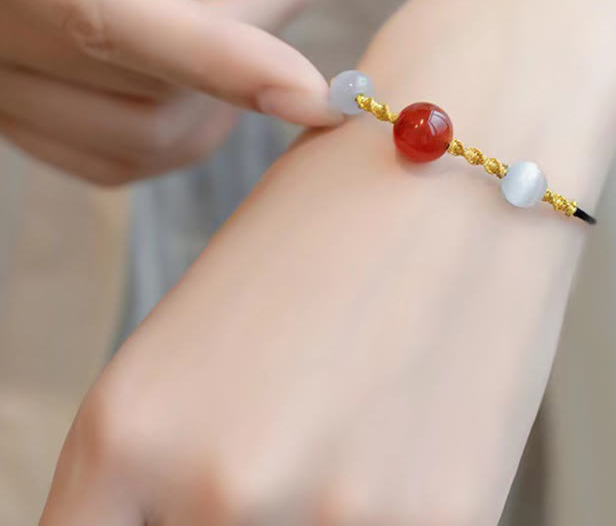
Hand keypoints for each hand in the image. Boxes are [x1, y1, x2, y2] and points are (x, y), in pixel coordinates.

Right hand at [0, 0, 360, 182]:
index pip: (103, 18)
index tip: (317, 95)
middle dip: (257, 22)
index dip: (221, 61)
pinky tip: (199, 24)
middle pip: (147, 81)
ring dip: (227, 78)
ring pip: (142, 136)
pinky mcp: (14, 93)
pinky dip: (189, 107)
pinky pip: (119, 145)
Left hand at [39, 0, 613, 525]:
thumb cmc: (333, 216)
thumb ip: (179, 446)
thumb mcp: (207, 326)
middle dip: (246, 509)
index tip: (172, 515)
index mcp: (128, 425)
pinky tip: (415, 423)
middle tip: (298, 423)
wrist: (465, 149)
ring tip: (363, 416)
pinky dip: (397, 504)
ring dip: (324, 507)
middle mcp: (215, 484)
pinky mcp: (445, 518)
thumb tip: (190, 514)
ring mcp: (334, 514)